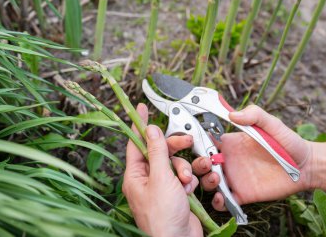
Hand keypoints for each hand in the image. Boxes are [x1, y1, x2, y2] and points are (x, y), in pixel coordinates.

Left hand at [122, 103, 202, 236]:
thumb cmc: (163, 217)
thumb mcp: (161, 179)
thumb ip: (157, 152)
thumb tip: (151, 130)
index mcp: (136, 175)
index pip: (136, 143)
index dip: (140, 124)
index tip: (141, 108)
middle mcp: (147, 179)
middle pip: (160, 151)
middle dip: (174, 149)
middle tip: (186, 142)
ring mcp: (162, 186)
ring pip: (174, 163)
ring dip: (183, 169)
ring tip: (185, 182)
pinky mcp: (175, 193)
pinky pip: (182, 176)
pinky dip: (188, 180)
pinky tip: (189, 190)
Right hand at [192, 105, 314, 210]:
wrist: (306, 167)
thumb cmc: (288, 142)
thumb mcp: (272, 124)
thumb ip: (254, 115)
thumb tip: (232, 114)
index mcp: (231, 143)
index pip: (206, 141)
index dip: (196, 142)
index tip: (193, 142)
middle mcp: (229, 161)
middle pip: (202, 163)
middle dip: (198, 164)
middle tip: (207, 163)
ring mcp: (234, 178)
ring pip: (209, 182)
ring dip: (206, 182)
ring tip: (216, 179)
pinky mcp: (242, 194)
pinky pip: (224, 202)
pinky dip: (217, 202)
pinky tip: (222, 197)